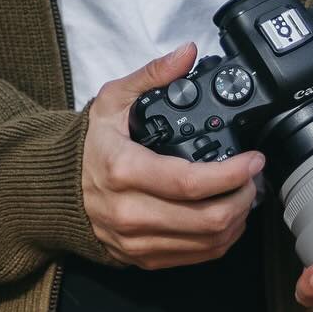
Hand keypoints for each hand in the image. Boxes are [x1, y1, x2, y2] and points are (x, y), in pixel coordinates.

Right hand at [82, 42, 264, 270]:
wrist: (59, 189)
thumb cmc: (91, 144)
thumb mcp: (114, 99)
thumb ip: (153, 74)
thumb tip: (186, 53)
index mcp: (124, 170)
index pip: (189, 182)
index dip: (231, 174)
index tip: (252, 159)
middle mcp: (130, 212)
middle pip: (206, 219)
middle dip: (243, 197)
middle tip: (253, 177)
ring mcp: (137, 240)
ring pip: (207, 243)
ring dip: (237, 219)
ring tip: (244, 193)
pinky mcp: (144, 258)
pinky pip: (195, 257)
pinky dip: (221, 239)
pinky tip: (227, 216)